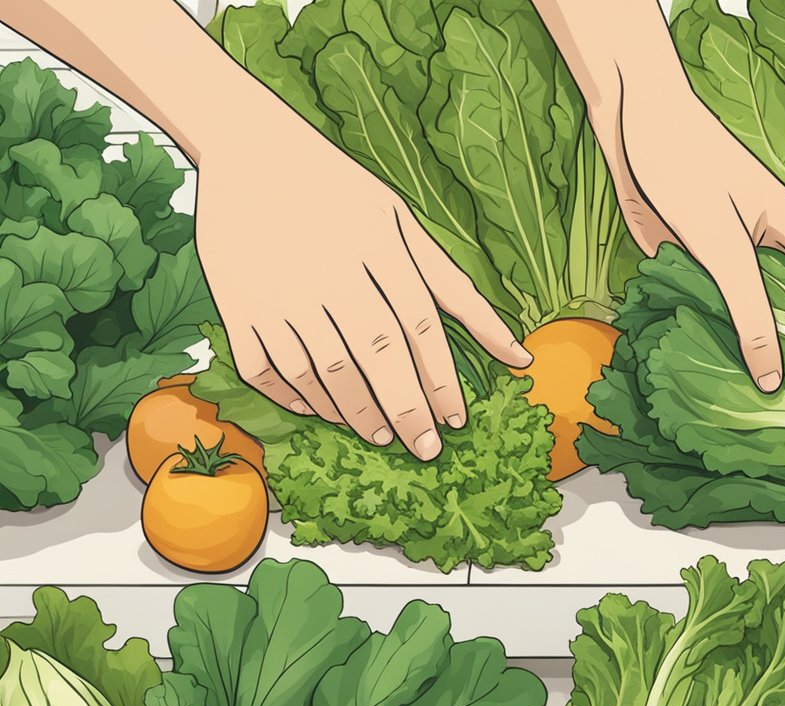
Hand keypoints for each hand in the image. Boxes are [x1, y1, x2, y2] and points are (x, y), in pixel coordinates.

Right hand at [195, 104, 531, 459]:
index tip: (454, 420)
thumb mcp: (402, 223)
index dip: (441, 382)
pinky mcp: (237, 304)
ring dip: (354, 411)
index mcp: (378, 250)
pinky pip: (266, 368)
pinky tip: (321, 410)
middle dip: (405, 409)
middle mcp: (330, 273)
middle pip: (376, 357)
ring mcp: (280, 292)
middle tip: (424, 447)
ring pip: (323, 372)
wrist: (249, 148)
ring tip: (380, 433)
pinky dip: (295, 397)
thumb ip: (456, 289)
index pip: (420, 330)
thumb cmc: (338, 189)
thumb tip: (516, 353)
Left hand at [597, 89, 784, 392]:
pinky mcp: (689, 257)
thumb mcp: (723, 245)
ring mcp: (725, 251)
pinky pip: (705, 301)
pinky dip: (704, 327)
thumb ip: (747, 307)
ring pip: (742, 306)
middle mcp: (762, 241)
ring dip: (743, 341)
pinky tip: (701, 366)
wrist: (630, 127)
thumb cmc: (688, 169)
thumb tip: (769, 373)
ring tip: (754, 400)